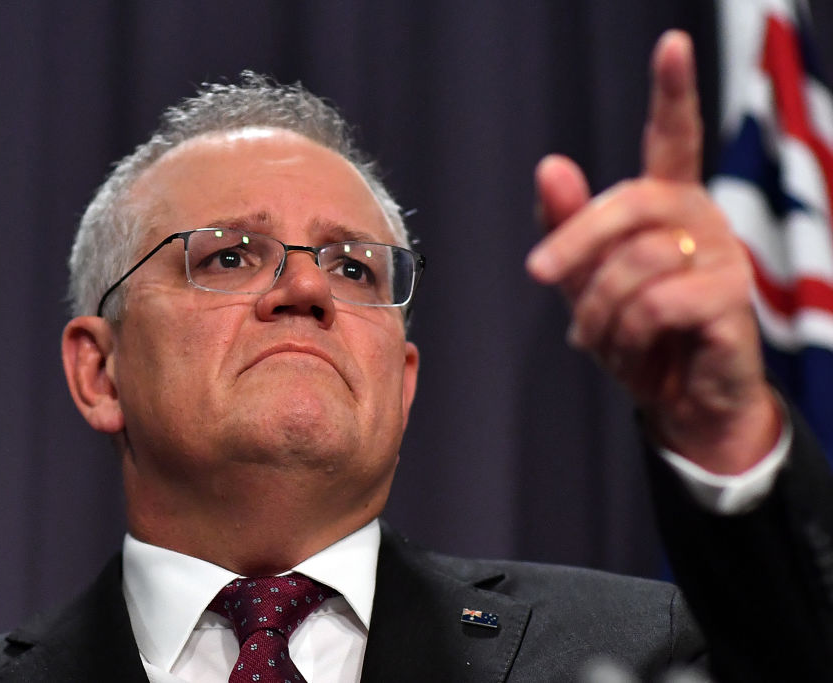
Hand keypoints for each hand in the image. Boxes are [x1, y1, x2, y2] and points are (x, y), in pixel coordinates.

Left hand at [526, 30, 779, 473]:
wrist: (677, 400)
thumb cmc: (633, 332)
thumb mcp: (585, 278)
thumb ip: (567, 225)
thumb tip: (551, 163)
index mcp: (667, 202)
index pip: (674, 135)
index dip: (672, 91)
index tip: (672, 43)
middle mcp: (701, 217)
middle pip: (628, 203)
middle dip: (574, 242)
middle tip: (539, 274)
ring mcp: (723, 256)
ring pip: (636, 264)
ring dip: (599, 310)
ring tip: (598, 337)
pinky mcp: (732, 300)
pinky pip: (660, 303)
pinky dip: (630, 334)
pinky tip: (635, 353)